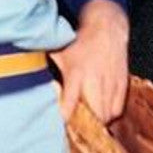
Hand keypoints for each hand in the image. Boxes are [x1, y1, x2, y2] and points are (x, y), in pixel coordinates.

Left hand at [50, 0, 128, 123]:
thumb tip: (30, 79)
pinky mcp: (123, 85)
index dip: (64, 118)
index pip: (69, 106)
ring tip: (88, 115)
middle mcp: (94, 82)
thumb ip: (47, 69)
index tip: (61, 120)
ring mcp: (111, 85)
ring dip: (97, 120)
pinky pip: (117, 110)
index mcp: (76, 75)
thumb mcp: (59, 52)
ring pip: (107, 117)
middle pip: (93, 117)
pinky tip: (101, 106)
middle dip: (85, 124)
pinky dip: (110, 113)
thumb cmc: (79, 41)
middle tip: (78, 121)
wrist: (107, 28)